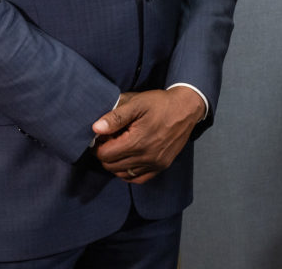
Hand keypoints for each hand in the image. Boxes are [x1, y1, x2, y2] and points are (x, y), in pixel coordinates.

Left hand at [91, 87, 205, 183]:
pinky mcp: (162, 166)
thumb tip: (95, 129)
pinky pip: (138, 178)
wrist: (186, 108)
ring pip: (123, 174)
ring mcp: (155, 163)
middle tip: (110, 140)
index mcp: (137, 141)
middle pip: (111, 166)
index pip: (105, 154)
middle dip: (106, 154)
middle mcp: (146, 156)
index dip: (99, 145)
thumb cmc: (160, 104)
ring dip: (116, 163)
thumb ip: (115, 117)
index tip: (102, 136)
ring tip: (120, 147)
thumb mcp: (137, 103)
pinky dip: (128, 172)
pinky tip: (129, 159)